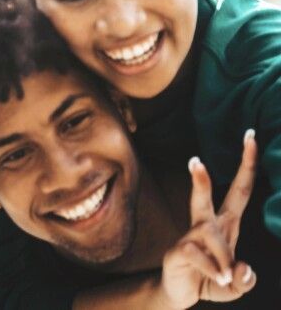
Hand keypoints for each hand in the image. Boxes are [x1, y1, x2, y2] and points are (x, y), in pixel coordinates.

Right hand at [158, 130, 257, 308]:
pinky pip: (198, 256)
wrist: (181, 293)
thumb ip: (244, 279)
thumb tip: (243, 269)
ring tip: (225, 274)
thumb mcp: (235, 284)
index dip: (247, 164)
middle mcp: (208, 225)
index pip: (240, 189)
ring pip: (206, 230)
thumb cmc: (211, 280)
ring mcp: (191, 237)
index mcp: (227, 224)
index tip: (250, 136)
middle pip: (208, 196)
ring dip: (222, 256)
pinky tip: (216, 279)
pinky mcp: (179, 252)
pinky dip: (211, 270)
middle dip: (202, 178)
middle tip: (195, 160)